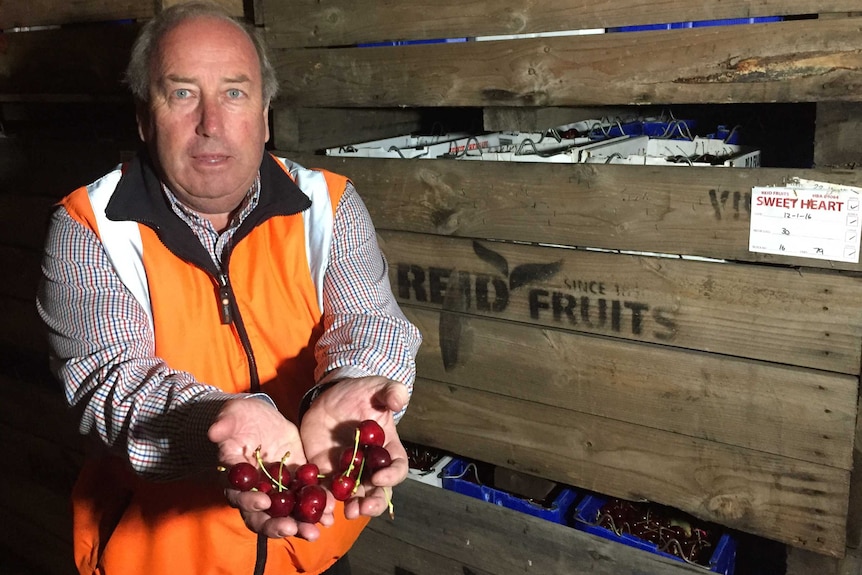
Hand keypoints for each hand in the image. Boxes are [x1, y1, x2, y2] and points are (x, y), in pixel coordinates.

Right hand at [208, 396, 335, 539]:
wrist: (261, 417)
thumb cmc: (239, 418)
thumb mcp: (231, 416)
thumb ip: (224, 425)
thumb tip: (213, 433)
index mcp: (235, 479)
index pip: (239, 496)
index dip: (249, 502)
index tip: (263, 502)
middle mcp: (254, 491)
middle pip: (262, 516)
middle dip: (276, 525)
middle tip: (293, 528)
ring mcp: (276, 490)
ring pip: (286, 514)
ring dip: (300, 525)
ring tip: (315, 531)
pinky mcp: (296, 482)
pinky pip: (306, 500)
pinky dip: (318, 509)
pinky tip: (330, 515)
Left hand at [300, 376, 409, 519]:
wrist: (331, 395)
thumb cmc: (361, 393)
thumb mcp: (378, 387)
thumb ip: (391, 392)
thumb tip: (399, 401)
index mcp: (387, 449)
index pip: (396, 468)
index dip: (392, 476)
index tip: (379, 477)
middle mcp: (370, 465)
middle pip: (377, 491)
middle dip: (373, 502)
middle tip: (363, 507)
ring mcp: (347, 471)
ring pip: (353, 496)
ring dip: (351, 507)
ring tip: (346, 512)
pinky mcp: (325, 471)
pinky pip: (326, 490)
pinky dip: (325, 501)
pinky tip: (322, 510)